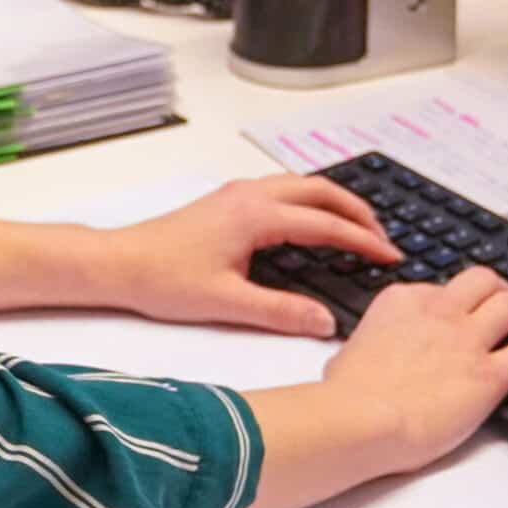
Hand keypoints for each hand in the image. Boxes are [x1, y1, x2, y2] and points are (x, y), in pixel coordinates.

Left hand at [99, 175, 402, 338]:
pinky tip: (315, 223)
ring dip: (336, 202)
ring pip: (302, 185)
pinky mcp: (228, 200)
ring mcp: (238, 193)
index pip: (326, 223)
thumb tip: (325, 322)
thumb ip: (280, 313)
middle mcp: (250, 195)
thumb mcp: (226, 303)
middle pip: (322, 190)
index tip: (390, 256)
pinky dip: (312, 201)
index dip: (363, 240)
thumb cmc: (161, 279)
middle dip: (359, 212)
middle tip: (384, 239)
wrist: (118, 263)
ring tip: (359, 228)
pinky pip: (284, 189)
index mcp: (256, 215)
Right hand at [322, 266, 507, 469]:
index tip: (458, 311)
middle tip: (503, 302)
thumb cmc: (347, 395)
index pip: (439, 289)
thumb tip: (364, 357)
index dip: (454, 301)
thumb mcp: (349, 354)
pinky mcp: (489, 376)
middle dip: (497, 289)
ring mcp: (467, 341)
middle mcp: (439, 312)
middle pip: (483, 281)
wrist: (360, 418)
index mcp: (403, 302)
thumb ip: (370, 347)